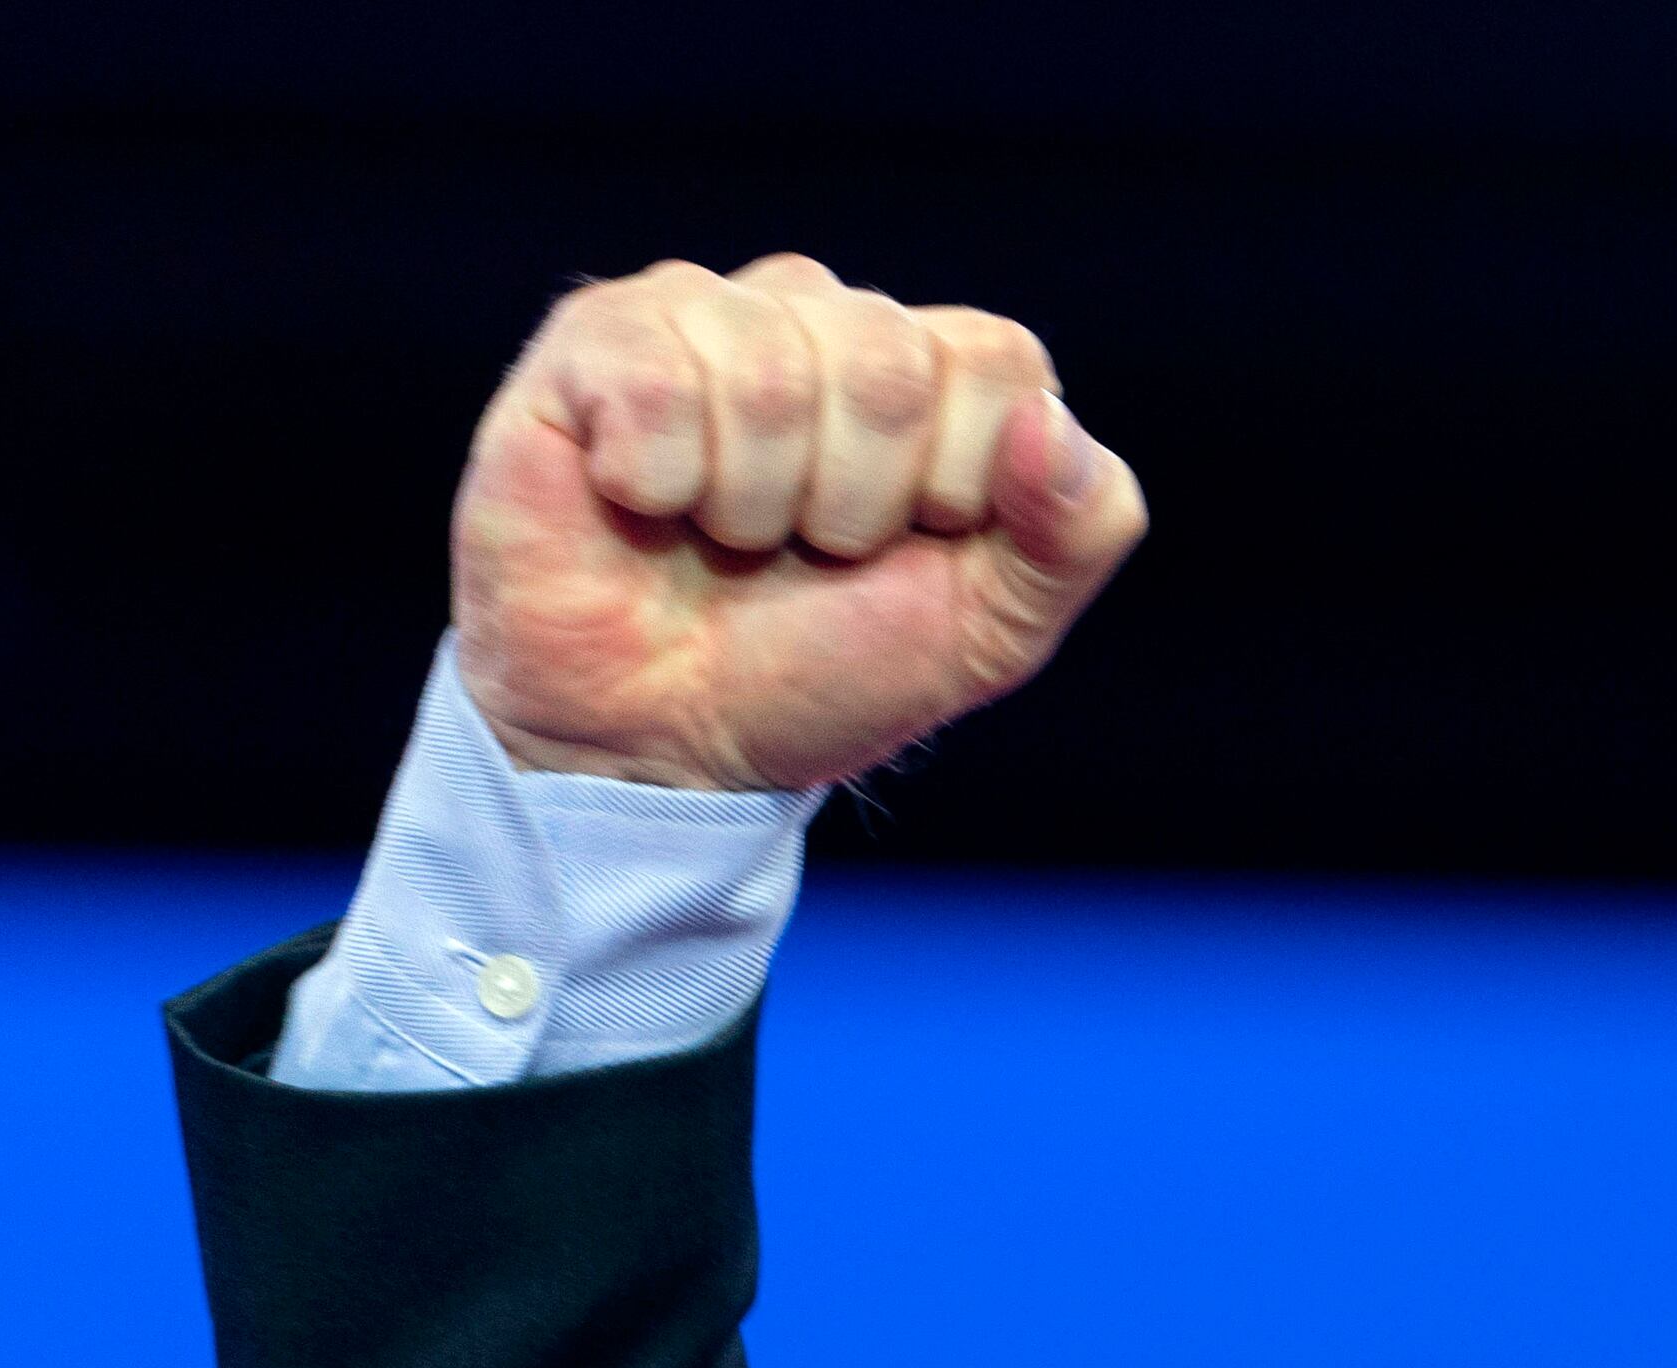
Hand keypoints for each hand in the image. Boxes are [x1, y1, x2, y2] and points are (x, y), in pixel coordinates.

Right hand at [450, 256, 1148, 793]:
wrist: (668, 744)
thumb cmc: (826, 672)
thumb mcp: (995, 630)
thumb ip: (1080, 530)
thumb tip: (1050, 420)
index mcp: (935, 370)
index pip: (996, 360)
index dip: (957, 482)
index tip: (906, 549)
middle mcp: (825, 316)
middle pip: (886, 360)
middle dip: (853, 505)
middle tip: (806, 552)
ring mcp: (708, 314)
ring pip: (771, 368)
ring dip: (753, 503)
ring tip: (724, 537)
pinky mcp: (596, 338)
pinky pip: (656, 377)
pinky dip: (659, 480)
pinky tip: (642, 500)